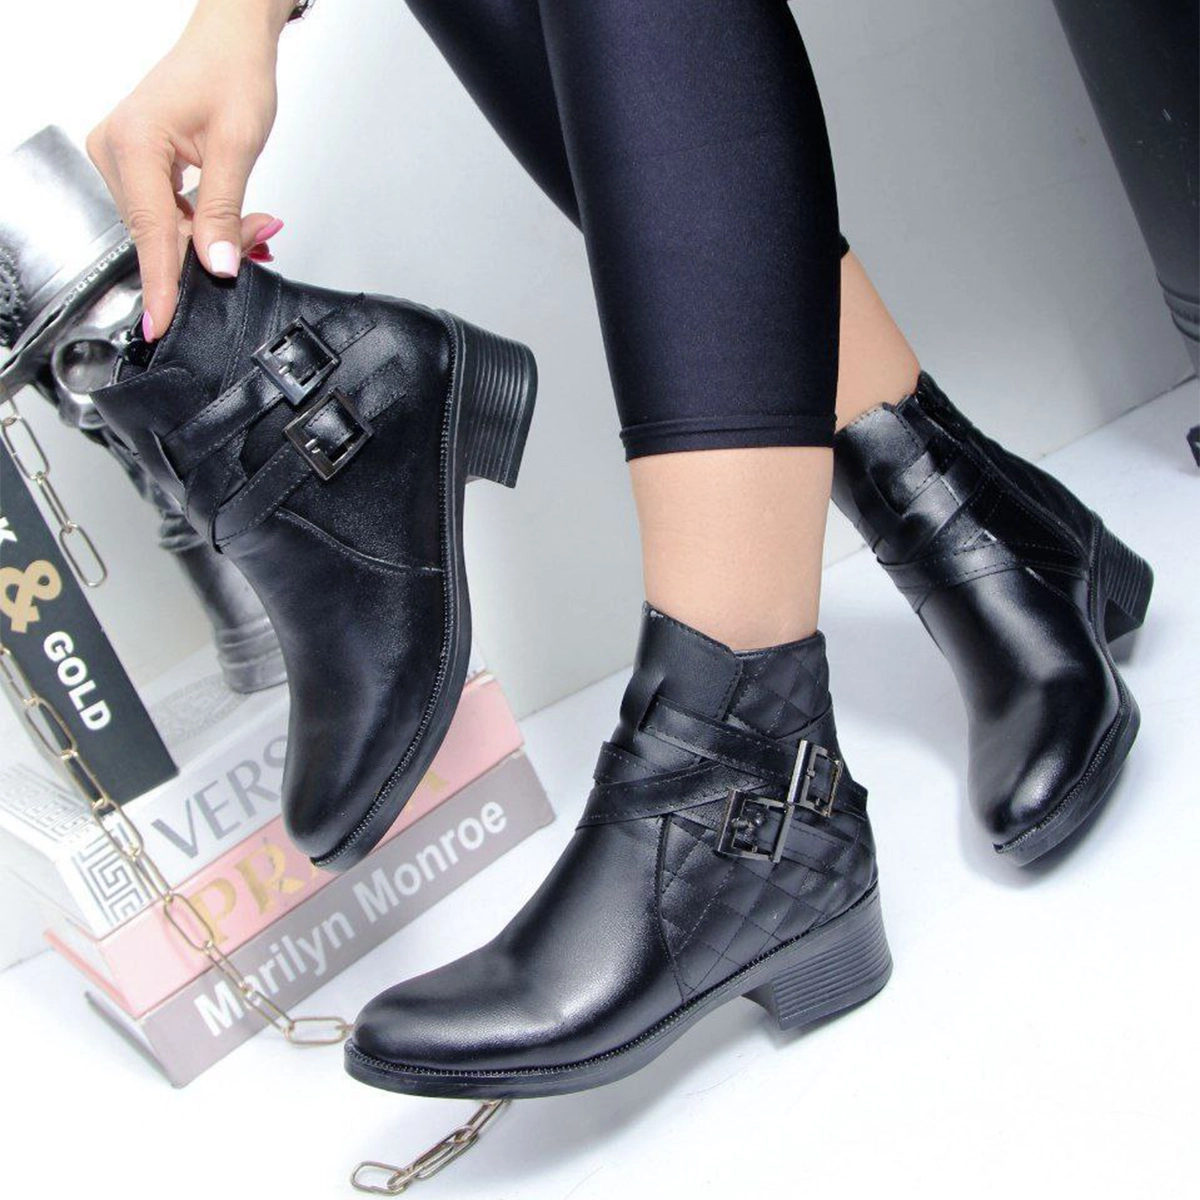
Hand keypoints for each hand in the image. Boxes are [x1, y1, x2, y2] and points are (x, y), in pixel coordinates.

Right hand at [87, 1, 293, 339]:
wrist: (229, 41)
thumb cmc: (232, 73)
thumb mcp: (238, 147)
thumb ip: (225, 213)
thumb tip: (219, 265)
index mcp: (133, 143)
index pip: (151, 234)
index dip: (162, 284)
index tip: (160, 324)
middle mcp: (115, 150)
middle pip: (160, 234)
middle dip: (209, 251)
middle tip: (258, 239)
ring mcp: (120, 157)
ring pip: (165, 228)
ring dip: (209, 238)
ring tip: (252, 225)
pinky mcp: (135, 163)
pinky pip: (166, 213)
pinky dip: (201, 225)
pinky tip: (230, 222)